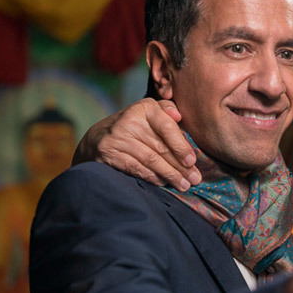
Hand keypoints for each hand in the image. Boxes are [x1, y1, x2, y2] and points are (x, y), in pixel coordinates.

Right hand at [72, 98, 199, 190]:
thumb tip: (179, 116)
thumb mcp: (151, 112)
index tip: (192, 161)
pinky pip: (136, 168)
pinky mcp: (109, 154)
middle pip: (160, 147)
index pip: (166, 127)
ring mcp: (117, 138)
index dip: (181, 146)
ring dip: (169, 175)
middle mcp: (129, 120)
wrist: (97, 137)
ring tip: (183, 185)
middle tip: (195, 179)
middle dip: (180, 166)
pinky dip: (152, 177)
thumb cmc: (136, 126)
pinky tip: (164, 183)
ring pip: (150, 160)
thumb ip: (167, 110)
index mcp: (145, 107)